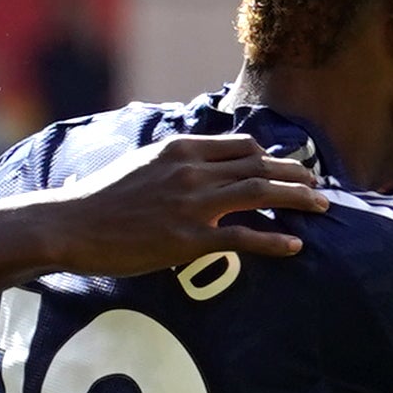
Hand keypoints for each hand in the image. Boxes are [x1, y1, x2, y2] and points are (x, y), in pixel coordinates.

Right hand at [49, 129, 327, 279]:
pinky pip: (243, 237)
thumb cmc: (102, 199)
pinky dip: (274, 240)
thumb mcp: (142, 164)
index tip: (290, 167)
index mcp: (181, 149)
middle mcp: (191, 171)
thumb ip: (175, 162)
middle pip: (259, 165)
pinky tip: (295, 246)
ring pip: (260, 193)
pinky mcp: (188, 239)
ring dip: (297, 199)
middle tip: (319, 187)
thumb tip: (199, 165)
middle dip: (295, 174)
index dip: (272, 156)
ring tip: (321, 207)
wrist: (71, 224)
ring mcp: (192, 204)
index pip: (242, 145)